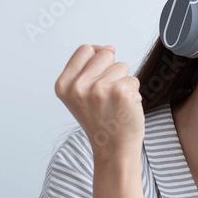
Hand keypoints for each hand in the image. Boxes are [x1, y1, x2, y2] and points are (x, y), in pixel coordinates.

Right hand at [54, 44, 144, 159]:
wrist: (113, 149)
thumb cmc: (101, 121)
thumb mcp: (81, 94)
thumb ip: (89, 67)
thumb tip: (109, 47)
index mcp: (64, 85)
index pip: (86, 49)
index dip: (98, 59)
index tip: (99, 78)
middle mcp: (78, 86)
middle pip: (105, 54)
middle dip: (111, 71)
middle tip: (108, 97)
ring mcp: (99, 89)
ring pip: (122, 66)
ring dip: (123, 83)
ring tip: (116, 104)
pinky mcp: (121, 92)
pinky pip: (133, 79)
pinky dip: (134, 93)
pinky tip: (125, 108)